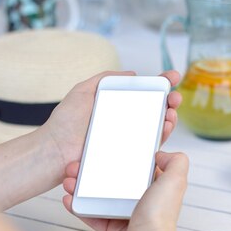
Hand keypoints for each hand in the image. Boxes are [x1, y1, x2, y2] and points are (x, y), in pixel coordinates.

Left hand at [42, 71, 181, 172]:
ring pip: (157, 128)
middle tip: (175, 97)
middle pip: (156, 110)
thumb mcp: (83, 91)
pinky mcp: (128, 156)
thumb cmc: (66, 122)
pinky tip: (165, 126)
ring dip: (169, 118)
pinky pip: (150, 147)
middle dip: (171, 102)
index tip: (173, 77)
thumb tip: (133, 74)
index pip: (144, 93)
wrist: (56, 150)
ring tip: (170, 112)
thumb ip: (105, 79)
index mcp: (117, 105)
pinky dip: (162, 136)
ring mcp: (127, 139)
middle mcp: (125, 122)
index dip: (161, 85)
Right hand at [62, 152, 188, 230]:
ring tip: (69, 181)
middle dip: (93, 171)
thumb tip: (161, 154)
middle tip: (77, 166)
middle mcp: (141, 200)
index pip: (135, 167)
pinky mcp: (113, 230)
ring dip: (82, 188)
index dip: (118, 158)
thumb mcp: (175, 180)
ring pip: (99, 197)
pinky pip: (93, 216)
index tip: (101, 150)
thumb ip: (176, 162)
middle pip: (112, 181)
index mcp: (154, 187)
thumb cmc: (160, 216)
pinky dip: (80, 208)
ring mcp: (126, 215)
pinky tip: (69, 199)